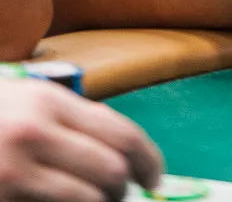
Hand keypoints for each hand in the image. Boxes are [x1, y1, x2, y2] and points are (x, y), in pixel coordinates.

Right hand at [0, 78, 162, 201]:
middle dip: (125, 188)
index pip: (120, 132)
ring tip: (95, 201)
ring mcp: (16, 171)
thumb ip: (68, 117)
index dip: (148, 158)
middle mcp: (36, 133)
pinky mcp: (5, 196)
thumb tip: (119, 148)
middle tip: (122, 196)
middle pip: (111, 169)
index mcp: (49, 102)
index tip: (155, 176)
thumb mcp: (26, 100)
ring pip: (88, 198)